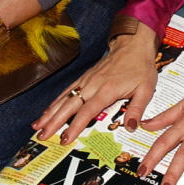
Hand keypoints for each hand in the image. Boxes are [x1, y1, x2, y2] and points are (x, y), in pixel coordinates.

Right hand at [32, 27, 158, 143]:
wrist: (133, 45)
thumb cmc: (140, 67)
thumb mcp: (146, 89)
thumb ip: (136, 109)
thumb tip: (131, 127)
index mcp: (106, 90)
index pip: (86, 111)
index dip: (74, 126)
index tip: (65, 139)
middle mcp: (92, 85)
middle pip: (68, 106)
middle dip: (54, 122)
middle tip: (42, 136)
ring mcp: (86, 80)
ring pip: (64, 99)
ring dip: (49, 113)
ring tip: (37, 127)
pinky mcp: (84, 78)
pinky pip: (66, 91)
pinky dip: (55, 102)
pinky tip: (47, 112)